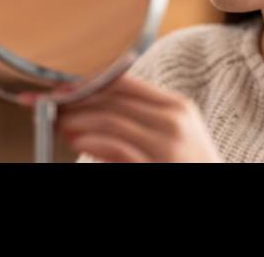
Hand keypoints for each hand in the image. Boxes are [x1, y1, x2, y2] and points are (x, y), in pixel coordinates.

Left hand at [57, 74, 222, 162]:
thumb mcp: (174, 132)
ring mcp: (168, 144)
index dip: (89, 80)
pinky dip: (92, 142)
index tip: (62, 84)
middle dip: (76, 99)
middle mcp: (174, 119)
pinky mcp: (160, 166)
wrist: (213, 184)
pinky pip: (119, 149)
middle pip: (114, 99)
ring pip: (112, 120)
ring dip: (78, 120)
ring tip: (59, 122)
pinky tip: (77, 141)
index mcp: (176, 105)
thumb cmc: (190, 164)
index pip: (126, 82)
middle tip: (50, 102)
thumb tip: (95, 104)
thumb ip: (142, 116)